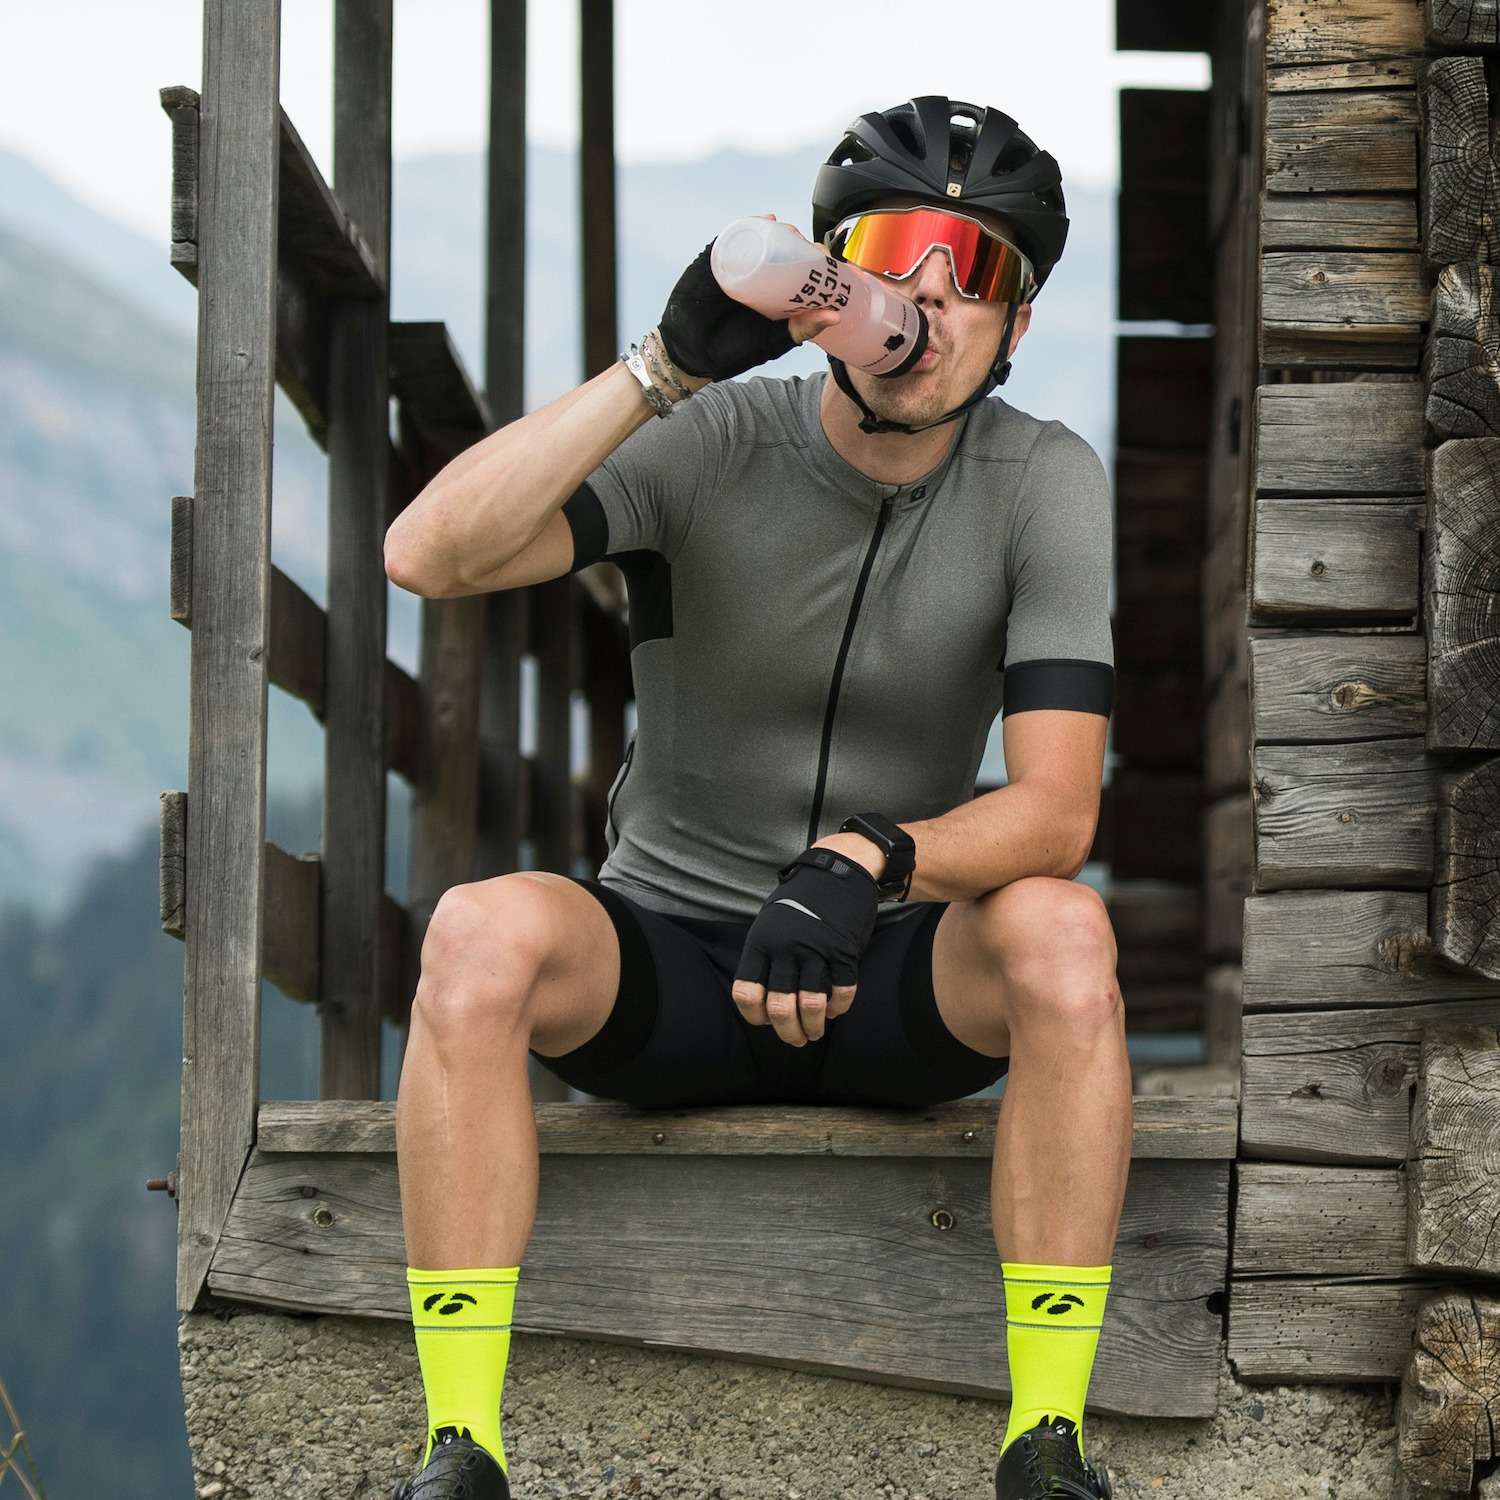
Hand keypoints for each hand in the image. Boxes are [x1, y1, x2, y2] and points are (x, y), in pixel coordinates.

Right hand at [658, 213, 841, 381]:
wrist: (693, 354)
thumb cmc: (734, 350)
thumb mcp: (775, 340)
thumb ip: (803, 329)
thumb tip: (837, 316)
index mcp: (773, 293)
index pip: (797, 269)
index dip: (813, 259)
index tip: (827, 258)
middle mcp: (757, 276)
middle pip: (781, 249)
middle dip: (798, 240)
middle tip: (809, 244)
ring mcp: (735, 266)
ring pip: (759, 239)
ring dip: (778, 229)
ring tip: (790, 231)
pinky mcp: (714, 261)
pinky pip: (733, 237)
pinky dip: (750, 225)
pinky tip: (767, 222)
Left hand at [731, 845, 879, 1046]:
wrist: (837, 870)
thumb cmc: (801, 899)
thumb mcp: (770, 921)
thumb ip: (765, 955)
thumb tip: (763, 998)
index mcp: (761, 942)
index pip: (746, 993)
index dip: (754, 1016)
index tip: (765, 1021)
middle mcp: (785, 949)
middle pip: (780, 1007)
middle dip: (788, 1032)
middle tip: (796, 1039)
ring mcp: (816, 950)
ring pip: (811, 1005)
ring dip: (814, 1027)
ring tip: (816, 1032)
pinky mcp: (843, 950)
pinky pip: (842, 991)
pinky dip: (839, 1007)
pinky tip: (836, 1010)